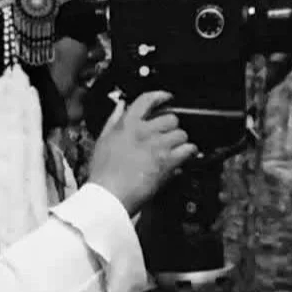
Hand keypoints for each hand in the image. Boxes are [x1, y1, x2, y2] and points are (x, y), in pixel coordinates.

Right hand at [87, 92, 198, 217]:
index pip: (147, 100)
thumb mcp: (102, 140)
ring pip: (181, 134)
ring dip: (180, 141)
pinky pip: (188, 150)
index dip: (161, 96)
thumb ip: (114, 120)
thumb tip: (121, 105)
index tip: (168, 98)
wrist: (110, 195)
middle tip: (167, 136)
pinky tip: (184, 157)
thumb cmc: (103, 173)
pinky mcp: (168, 161)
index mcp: (127, 124)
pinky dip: (189, 153)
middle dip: (171, 126)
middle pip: (170, 118)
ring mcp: (158, 146)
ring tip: (174, 149)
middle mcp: (144, 131)